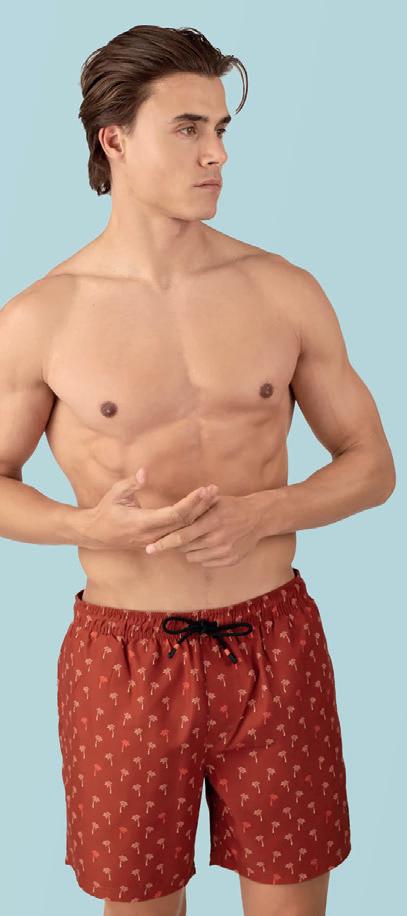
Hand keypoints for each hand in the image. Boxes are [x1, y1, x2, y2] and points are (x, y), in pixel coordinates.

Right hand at [79, 467, 219, 550]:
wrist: (97, 534)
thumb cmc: (106, 511)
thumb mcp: (115, 494)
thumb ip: (131, 484)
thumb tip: (144, 472)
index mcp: (143, 522)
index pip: (174, 514)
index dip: (191, 502)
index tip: (203, 489)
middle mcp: (153, 535)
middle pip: (185, 522)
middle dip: (202, 506)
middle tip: (215, 490)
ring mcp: (156, 541)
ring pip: (185, 531)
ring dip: (200, 515)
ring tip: (214, 500)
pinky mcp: (158, 543)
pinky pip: (180, 535)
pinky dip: (193, 524)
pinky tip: (204, 514)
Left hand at [145, 492, 263, 566]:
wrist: (259, 517)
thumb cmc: (232, 506)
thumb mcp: (213, 501)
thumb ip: (193, 509)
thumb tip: (169, 515)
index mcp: (211, 521)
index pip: (181, 536)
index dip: (163, 543)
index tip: (149, 548)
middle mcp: (217, 539)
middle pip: (185, 548)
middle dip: (174, 545)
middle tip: (170, 539)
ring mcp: (224, 552)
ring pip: (193, 557)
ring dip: (189, 549)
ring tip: (195, 538)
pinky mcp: (229, 560)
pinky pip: (205, 562)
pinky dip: (202, 555)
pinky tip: (208, 544)